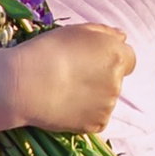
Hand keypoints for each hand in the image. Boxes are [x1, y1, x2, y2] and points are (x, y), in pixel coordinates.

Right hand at [2, 23, 135, 135]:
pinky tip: (64, 105)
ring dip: (92, 96)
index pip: (128, 59)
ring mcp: (107, 106)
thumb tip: (121, 38)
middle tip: (72, 75)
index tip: (92, 61)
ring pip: (105, 100)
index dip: (110, 59)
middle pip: (115, 80)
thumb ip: (105, 33)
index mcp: (117, 56)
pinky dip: (84, 114)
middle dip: (100, 78)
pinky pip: (95, 118)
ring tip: (65, 91)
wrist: (26, 84)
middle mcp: (118, 82)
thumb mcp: (77, 30)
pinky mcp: (96, 125)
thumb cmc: (48, 50)